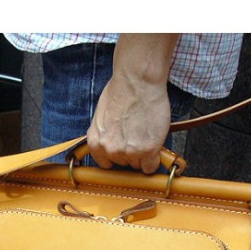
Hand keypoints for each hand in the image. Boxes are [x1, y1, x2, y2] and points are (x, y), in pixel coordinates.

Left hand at [87, 34, 178, 173]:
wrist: (137, 82)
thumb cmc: (120, 91)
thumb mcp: (101, 117)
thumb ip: (105, 134)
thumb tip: (112, 142)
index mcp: (95, 143)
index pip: (106, 163)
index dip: (117, 155)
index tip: (124, 150)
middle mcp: (110, 150)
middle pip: (124, 164)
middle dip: (131, 152)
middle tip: (138, 135)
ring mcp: (129, 152)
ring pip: (138, 165)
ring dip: (144, 154)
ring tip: (146, 134)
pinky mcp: (147, 151)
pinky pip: (151, 167)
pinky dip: (155, 159)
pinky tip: (155, 146)